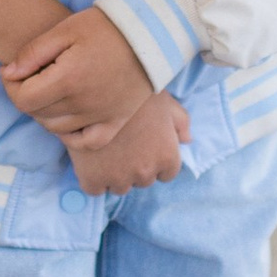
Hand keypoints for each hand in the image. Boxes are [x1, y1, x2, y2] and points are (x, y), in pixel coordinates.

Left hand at [0, 4, 151, 142]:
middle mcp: (83, 104)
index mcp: (68, 79)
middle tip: (33, 77)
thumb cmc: (105, 27)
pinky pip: (86, 142)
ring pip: (57, 128)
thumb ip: (33, 53)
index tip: (13, 72)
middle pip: (38, 114)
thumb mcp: (65, 29)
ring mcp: (101, 116)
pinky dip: (71, 136)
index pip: (23, 99)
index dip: (10, 86)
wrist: (151, 34)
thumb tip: (7, 73)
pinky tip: (68, 119)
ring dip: (45, 113)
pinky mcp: (116, 122)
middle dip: (27, 96)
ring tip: (50, 92)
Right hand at [65, 93, 188, 195]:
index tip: (142, 147)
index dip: (154, 159)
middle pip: (142, 180)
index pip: (166, 174)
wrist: (96, 88)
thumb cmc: (134, 90)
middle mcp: (146, 172)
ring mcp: (119, 178)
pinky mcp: (93, 179)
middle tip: (122, 145)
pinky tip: (90, 159)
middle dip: (134, 166)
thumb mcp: (166, 102)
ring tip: (105, 150)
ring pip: (119, 186)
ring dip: (114, 174)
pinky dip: (92, 178)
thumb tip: (186, 140)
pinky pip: (95, 189)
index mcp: (167, 157)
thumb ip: (180, 122)